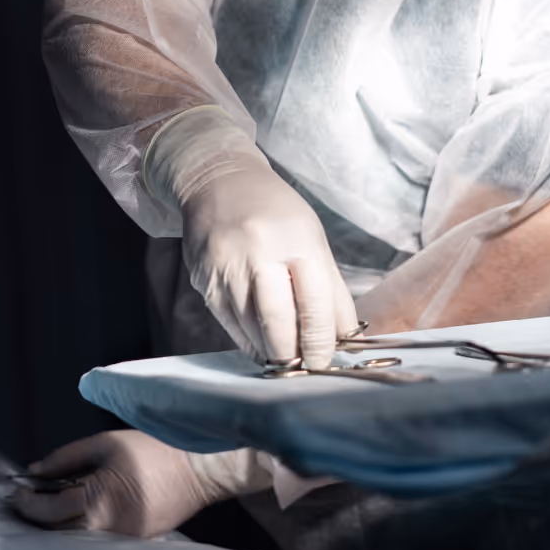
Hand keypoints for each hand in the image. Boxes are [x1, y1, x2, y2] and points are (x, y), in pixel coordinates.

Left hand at [11, 430, 212, 537]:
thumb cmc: (151, 451)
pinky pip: (94, 541)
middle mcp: (106, 529)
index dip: (27, 501)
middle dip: (37, 517)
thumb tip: (34, 471)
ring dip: (55, 525)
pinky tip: (73, 513)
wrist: (198, 470)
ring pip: (74, 540)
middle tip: (25, 499)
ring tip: (47, 505)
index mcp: (98, 501)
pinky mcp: (131, 546)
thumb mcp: (105, 444)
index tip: (16, 490)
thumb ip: (65, 458)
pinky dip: (78, 529)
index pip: (49, 510)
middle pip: (57, 532)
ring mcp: (119, 542)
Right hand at [181, 154, 358, 368]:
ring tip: (287, 359)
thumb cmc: (273, 211)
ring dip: (271, 350)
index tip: (326, 361)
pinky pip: (229, 323)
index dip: (322, 340)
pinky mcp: (204, 281)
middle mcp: (258, 253)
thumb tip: (345, 337)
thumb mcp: (312, 237)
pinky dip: (248, 339)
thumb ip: (329, 289)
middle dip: (294, 354)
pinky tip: (261, 343)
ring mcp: (226, 268)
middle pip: (277, 322)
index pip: (314, 303)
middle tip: (306, 368)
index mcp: (295, 240)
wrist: (217, 181)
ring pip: (251, 329)